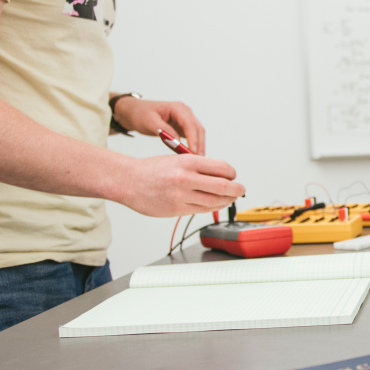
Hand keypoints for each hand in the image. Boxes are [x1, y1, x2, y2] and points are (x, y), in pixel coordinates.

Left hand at [114, 97, 205, 154]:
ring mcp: (186, 119)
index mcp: (177, 108)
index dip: (193, 138)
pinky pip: (193, 136)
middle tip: (198, 160)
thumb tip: (178, 142)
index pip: (189, 124)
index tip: (192, 151)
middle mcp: (185, 112)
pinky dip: (194, 145)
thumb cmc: (140, 114)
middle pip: (198, 129)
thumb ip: (164, 131)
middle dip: (199, 144)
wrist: (134, 112)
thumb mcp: (149, 122)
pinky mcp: (183, 126)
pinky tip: (191, 155)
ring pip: (198, 133)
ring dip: (199, 146)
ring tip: (197, 160)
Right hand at [114, 153, 244, 217]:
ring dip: (227, 200)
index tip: (233, 176)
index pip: (222, 168)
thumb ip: (199, 167)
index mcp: (188, 161)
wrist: (127, 181)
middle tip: (241, 189)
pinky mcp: (176, 209)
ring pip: (214, 201)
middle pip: (223, 186)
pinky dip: (212, 207)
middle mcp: (186, 178)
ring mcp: (181, 196)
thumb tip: (222, 175)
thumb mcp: (178, 159)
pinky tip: (216, 204)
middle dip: (237, 189)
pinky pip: (201, 210)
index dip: (232, 174)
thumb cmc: (152, 169)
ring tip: (231, 198)